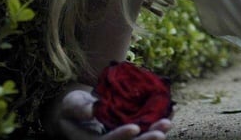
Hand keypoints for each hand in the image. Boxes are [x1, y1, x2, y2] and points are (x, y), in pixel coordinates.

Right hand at [47, 89, 172, 138]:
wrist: (81, 110)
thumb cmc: (74, 106)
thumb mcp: (71, 104)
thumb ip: (79, 107)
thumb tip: (93, 109)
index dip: (120, 136)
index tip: (134, 127)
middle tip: (161, 132)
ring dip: (152, 135)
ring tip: (167, 124)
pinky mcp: (128, 135)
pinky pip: (143, 133)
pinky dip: (155, 126)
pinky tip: (169, 116)